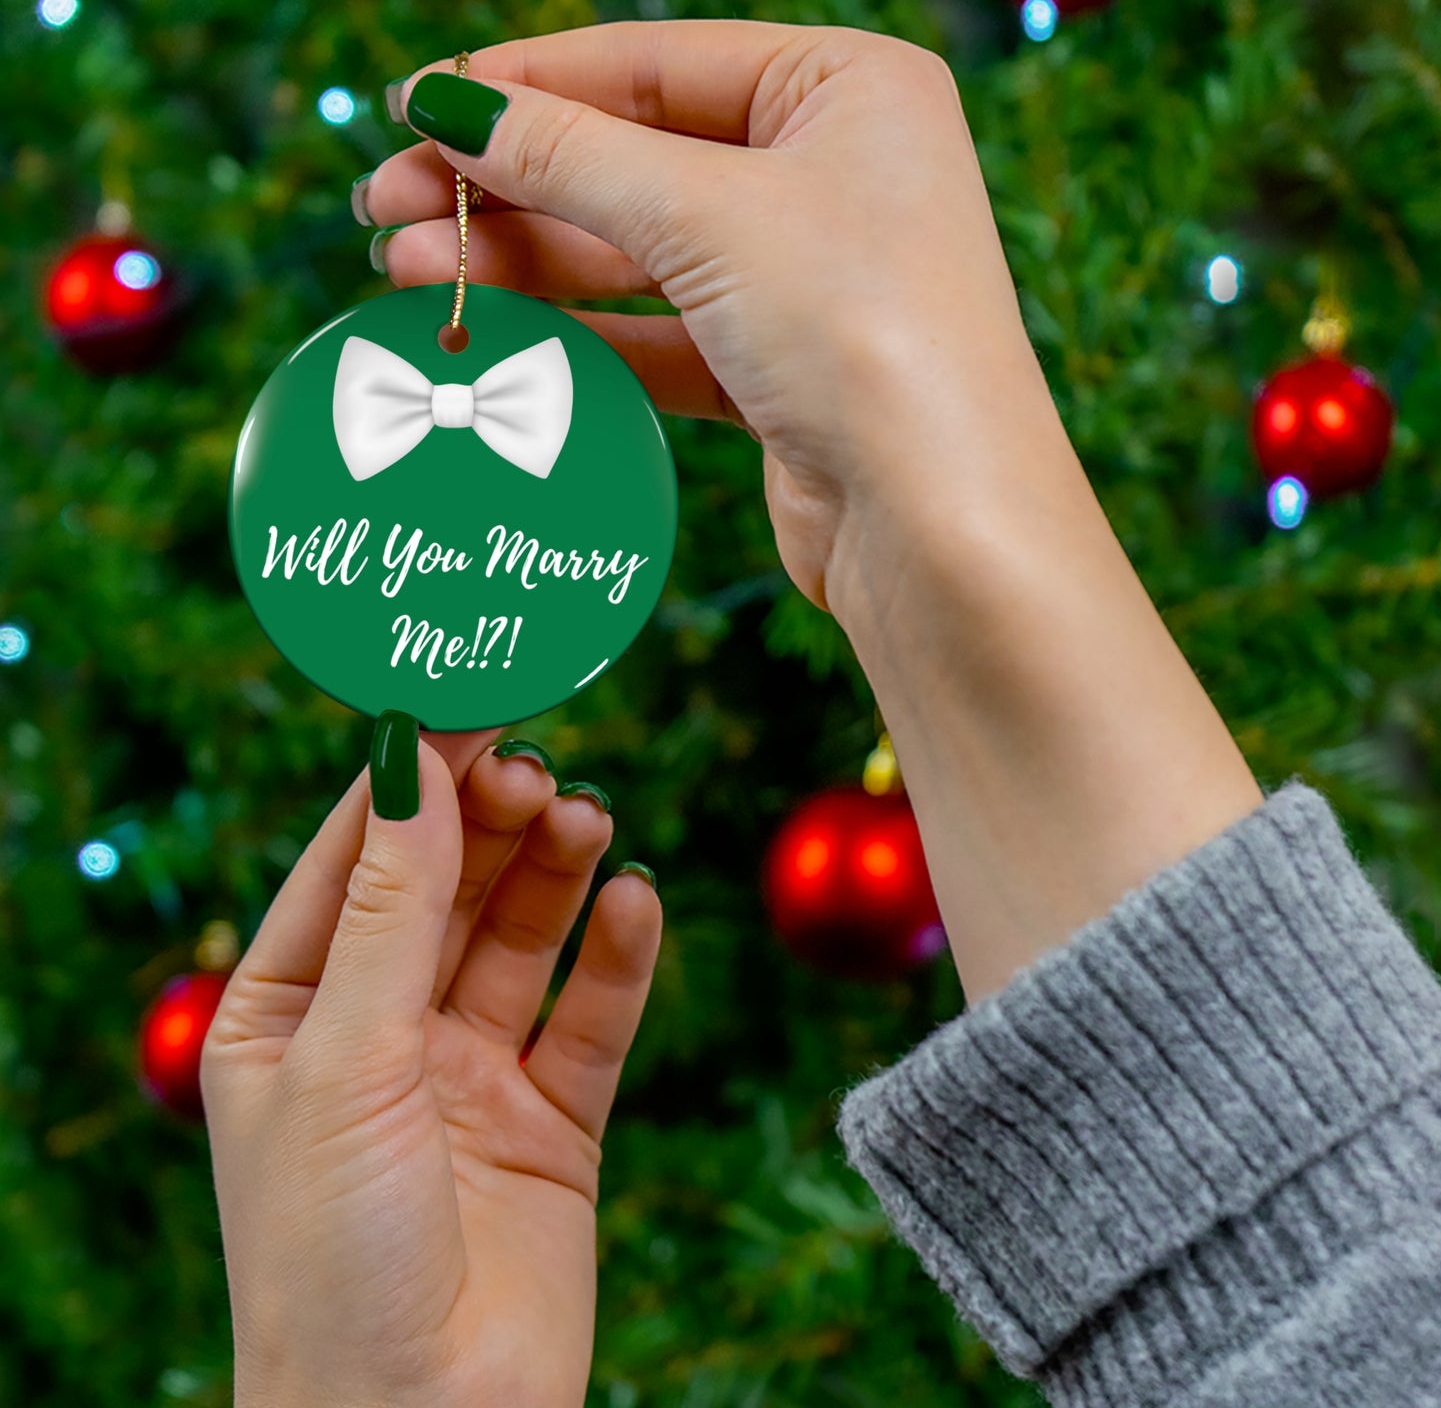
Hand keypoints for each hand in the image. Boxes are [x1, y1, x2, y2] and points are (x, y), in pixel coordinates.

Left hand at [202, 727, 661, 1407]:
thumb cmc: (331, 1257)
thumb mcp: (346, 1059)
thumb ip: (392, 908)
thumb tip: (413, 763)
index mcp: (289, 1013)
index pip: (354, 858)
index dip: (410, 777)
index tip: (468, 699)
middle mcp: (380, 1032)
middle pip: (446, 886)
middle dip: (489, 821)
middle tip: (536, 768)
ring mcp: (469, 1074)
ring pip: (521, 938)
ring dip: (555, 872)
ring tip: (586, 818)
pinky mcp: (552, 1121)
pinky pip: (592, 1017)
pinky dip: (617, 957)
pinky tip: (635, 903)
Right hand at [362, 23, 1261, 1001]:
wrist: (940, 528)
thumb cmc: (864, 335)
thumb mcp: (707, 217)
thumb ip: (570, 157)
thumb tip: (446, 107)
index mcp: (847, 90)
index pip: (654, 63)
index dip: (526, 85)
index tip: (415, 110)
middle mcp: (833, 174)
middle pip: (635, 161)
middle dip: (508, 186)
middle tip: (384, 208)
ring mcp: (807, 279)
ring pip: (637, 255)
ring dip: (524, 262)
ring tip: (408, 272)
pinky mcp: (780, 373)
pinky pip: (658, 334)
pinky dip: (578, 334)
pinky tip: (491, 334)